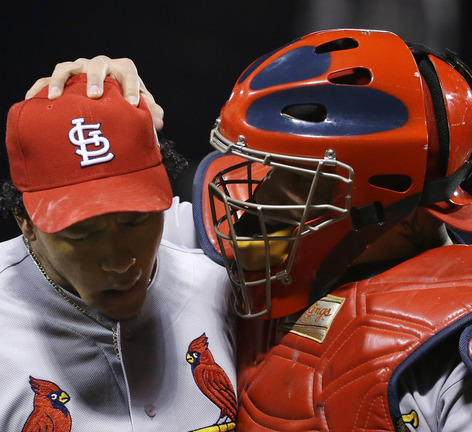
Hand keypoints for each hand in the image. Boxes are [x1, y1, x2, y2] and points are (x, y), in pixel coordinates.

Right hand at [25, 55, 163, 129]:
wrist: (109, 103)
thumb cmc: (127, 104)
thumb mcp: (142, 107)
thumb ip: (152, 111)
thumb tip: (157, 121)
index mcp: (121, 70)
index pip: (128, 71)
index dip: (131, 86)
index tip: (132, 105)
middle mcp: (100, 66)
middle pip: (97, 64)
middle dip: (95, 78)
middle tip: (95, 96)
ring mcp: (79, 70)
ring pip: (67, 67)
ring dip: (61, 80)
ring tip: (57, 97)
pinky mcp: (62, 80)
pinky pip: (46, 80)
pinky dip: (40, 88)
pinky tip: (32, 99)